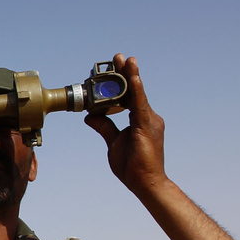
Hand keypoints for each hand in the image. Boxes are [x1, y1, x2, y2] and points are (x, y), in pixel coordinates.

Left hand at [84, 54, 167, 194]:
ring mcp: (149, 121)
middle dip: (126, 73)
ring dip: (131, 76)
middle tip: (119, 56)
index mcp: (140, 120)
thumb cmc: (133, 166)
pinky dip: (136, 91)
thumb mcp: (113, 142)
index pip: (129, 96)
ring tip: (126, 60)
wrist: (146, 183)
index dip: (122, 82)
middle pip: (134, 91)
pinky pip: (140, 106)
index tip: (115, 67)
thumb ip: (104, 127)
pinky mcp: (147, 127)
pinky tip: (133, 79)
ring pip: (138, 94)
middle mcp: (147, 117)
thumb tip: (91, 116)